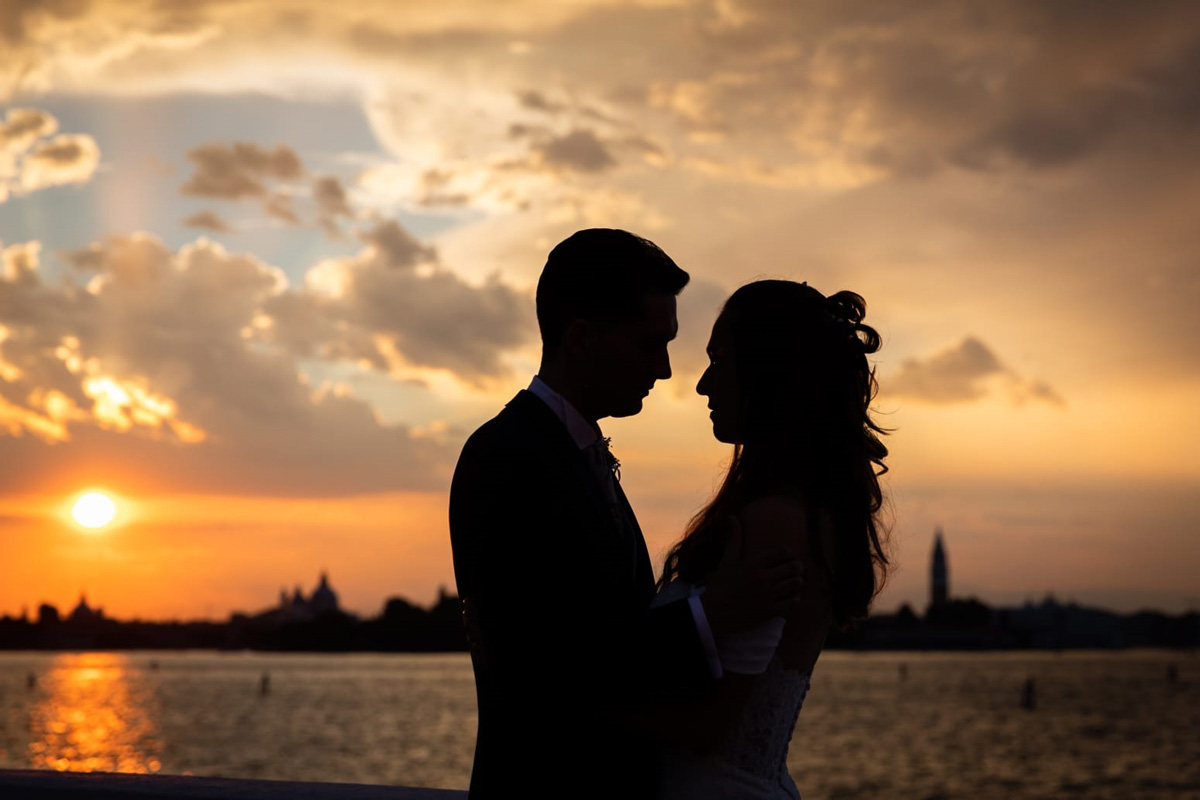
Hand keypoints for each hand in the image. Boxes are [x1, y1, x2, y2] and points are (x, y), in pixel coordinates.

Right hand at [700, 516, 802, 636]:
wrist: (712, 614)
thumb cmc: (720, 586)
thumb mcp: (727, 560)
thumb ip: (734, 539)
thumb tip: (732, 517)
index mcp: (753, 564)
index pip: (782, 552)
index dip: (789, 553)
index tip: (788, 557)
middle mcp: (762, 579)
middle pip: (793, 567)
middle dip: (797, 567)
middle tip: (796, 568)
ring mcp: (767, 596)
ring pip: (795, 584)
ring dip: (798, 582)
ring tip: (795, 581)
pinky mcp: (769, 612)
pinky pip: (792, 603)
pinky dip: (795, 598)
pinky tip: (791, 597)